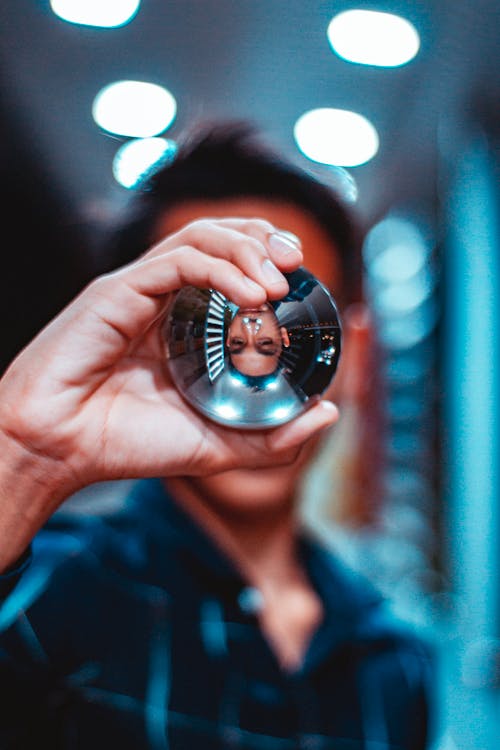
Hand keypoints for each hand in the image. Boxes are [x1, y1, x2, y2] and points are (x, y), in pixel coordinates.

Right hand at [0, 218, 337, 522]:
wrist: (58, 450)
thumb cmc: (127, 444)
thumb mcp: (217, 446)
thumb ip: (273, 436)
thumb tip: (330, 410)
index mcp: (182, 324)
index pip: (232, 267)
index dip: (270, 260)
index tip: (304, 278)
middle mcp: (162, 298)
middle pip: (220, 237)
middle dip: (264, 237)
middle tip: (298, 260)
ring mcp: (138, 290)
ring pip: (200, 237)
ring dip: (247, 248)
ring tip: (279, 280)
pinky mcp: (117, 291)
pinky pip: (177, 261)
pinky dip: (221, 269)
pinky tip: (251, 295)